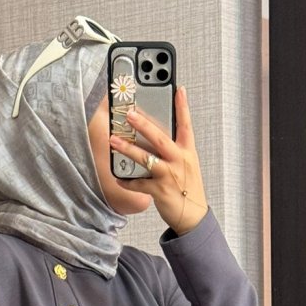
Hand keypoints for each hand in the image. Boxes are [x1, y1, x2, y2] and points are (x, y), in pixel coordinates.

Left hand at [108, 86, 209, 234]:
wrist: (192, 215)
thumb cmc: (188, 188)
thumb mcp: (187, 164)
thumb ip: (175, 149)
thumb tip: (156, 134)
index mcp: (187, 152)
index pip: (186, 125)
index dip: (182, 107)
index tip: (178, 89)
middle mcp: (179, 161)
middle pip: (160, 138)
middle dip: (144, 124)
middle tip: (130, 113)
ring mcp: (169, 175)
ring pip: (146, 158)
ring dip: (128, 148)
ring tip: (113, 140)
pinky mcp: (159, 191)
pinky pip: (139, 184)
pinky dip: (127, 181)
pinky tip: (118, 178)